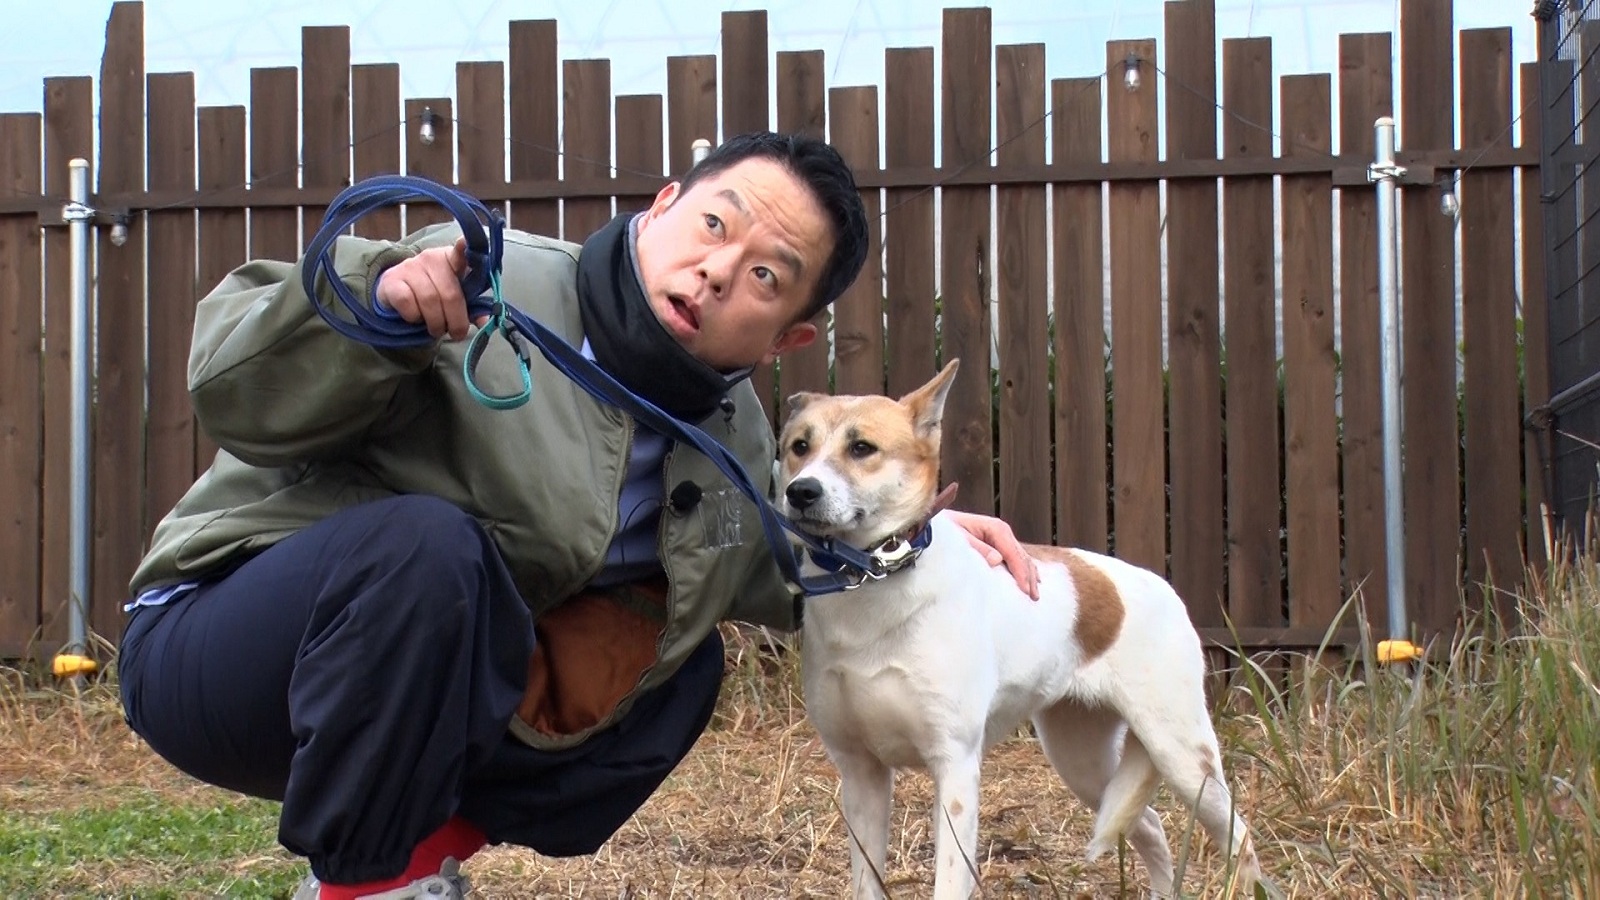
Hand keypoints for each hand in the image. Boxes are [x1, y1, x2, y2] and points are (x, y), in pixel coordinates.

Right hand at [373, 236, 487, 340]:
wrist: (397, 292)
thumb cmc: (433, 294)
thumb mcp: (455, 298)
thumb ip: (472, 308)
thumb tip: (487, 321)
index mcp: (451, 258)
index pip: (460, 252)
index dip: (463, 248)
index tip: (465, 243)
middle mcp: (431, 258)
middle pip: (450, 293)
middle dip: (456, 320)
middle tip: (456, 333)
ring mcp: (410, 267)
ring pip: (430, 300)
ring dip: (436, 322)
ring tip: (436, 329)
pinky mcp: (392, 280)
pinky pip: (408, 303)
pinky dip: (414, 317)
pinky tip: (416, 317)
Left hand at [944, 510, 1039, 599]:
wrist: (939, 523)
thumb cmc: (945, 531)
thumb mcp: (957, 539)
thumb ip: (977, 548)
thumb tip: (997, 559)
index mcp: (995, 528)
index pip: (1013, 553)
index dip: (1020, 572)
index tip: (1025, 589)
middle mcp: (1002, 531)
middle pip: (1021, 556)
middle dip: (1029, 577)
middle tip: (1034, 598)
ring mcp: (1002, 537)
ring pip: (1022, 557)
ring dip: (1030, 576)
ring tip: (1035, 594)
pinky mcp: (999, 543)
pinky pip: (1016, 558)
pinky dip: (1025, 570)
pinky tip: (1032, 580)